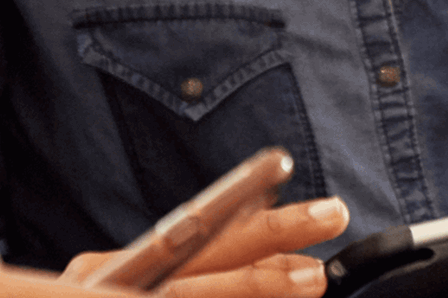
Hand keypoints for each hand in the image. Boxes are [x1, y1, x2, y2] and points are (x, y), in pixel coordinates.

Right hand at [59, 197, 348, 295]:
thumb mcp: (120, 282)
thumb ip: (189, 260)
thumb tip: (260, 211)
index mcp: (116, 269)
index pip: (188, 226)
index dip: (237, 195)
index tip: (283, 164)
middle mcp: (114, 284)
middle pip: (199, 256)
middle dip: (270, 236)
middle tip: (333, 212)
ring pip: (194, 295)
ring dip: (258, 287)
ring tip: (315, 276)